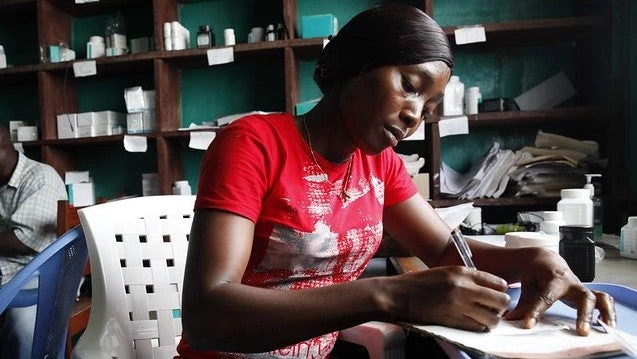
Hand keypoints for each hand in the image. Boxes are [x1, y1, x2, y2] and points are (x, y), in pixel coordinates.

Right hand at [392, 266, 509, 330]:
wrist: (399, 294)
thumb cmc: (420, 282)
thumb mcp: (445, 271)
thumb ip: (466, 277)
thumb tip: (486, 287)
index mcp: (462, 272)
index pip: (498, 283)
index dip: (501, 291)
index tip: (497, 295)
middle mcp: (464, 288)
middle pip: (501, 301)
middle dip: (501, 307)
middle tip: (494, 308)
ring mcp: (458, 306)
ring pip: (492, 318)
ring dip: (491, 320)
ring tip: (485, 318)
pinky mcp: (452, 320)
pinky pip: (477, 327)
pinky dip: (479, 327)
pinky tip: (474, 323)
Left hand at [504, 248, 615, 335]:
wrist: (546, 260)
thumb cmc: (535, 274)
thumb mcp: (527, 285)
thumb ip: (522, 304)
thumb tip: (510, 320)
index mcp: (552, 279)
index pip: (544, 297)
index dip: (536, 311)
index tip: (528, 324)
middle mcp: (571, 283)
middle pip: (582, 296)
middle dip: (583, 314)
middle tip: (582, 331)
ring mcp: (581, 287)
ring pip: (599, 298)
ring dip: (604, 313)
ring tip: (607, 329)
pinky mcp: (588, 293)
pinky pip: (604, 300)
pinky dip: (609, 311)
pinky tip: (608, 325)